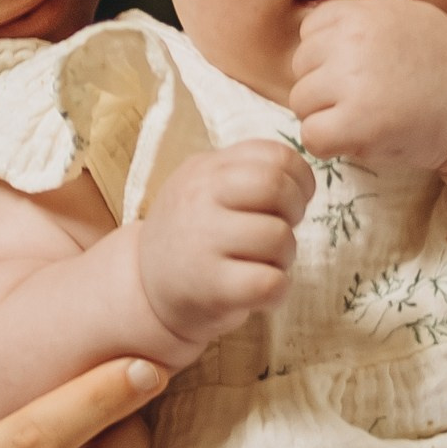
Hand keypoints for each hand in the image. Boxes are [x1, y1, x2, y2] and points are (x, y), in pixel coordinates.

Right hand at [133, 140, 313, 352]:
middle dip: (295, 211)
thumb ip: (245, 173)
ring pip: (279, 237)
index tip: (290, 200)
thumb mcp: (204, 188)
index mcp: (204, 169)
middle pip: (276, 187)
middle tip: (279, 231)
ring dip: (285, 256)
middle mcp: (200, 199)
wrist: (144, 289)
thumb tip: (302, 178)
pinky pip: (270, 282)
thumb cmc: (192, 235)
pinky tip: (262, 291)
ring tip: (263, 264)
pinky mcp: (212, 287)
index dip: (299, 178)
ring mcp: (203, 243)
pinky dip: (279, 290)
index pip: (274, 155)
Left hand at [290, 0, 446, 175]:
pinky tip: (355, 139)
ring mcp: (351, 84)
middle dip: (323, 84)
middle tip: (362, 97)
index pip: (309, 30)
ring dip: (324, 115)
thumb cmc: (446, 63)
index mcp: (362, 14)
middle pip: (300, 67)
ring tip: (362, 117)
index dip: (327, 53)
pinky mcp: (354, 125)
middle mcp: (352, 43)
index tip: (355, 68)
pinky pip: (311, 135)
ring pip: (300, 102)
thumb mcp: (416, 13)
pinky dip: (327, 144)